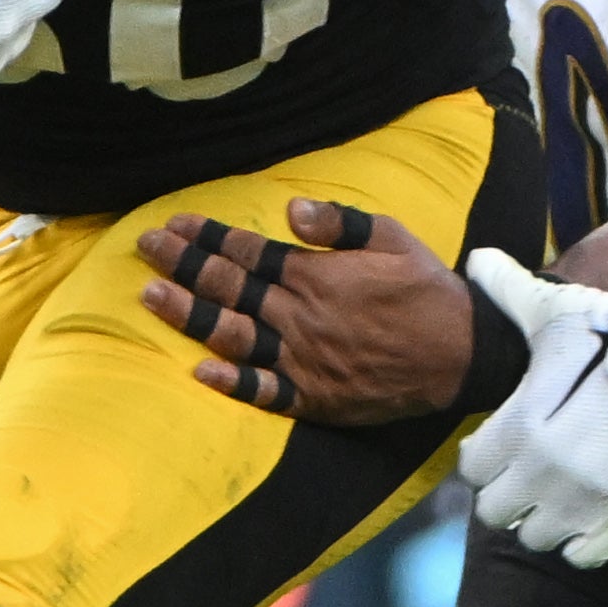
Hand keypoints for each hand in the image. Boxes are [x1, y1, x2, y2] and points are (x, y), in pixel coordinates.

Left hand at [138, 200, 479, 423]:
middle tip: (146, 248)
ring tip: (151, 297)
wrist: (461, 355)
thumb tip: (291, 208)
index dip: (207, 237)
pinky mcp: (313, 398)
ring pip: (233, 336)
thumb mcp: (393, 238)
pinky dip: (232, 383)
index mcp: (316, 276)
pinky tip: (200, 372)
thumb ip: (340, 222)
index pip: (247, 253)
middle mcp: (300, 317)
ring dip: (189, 316)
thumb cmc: (426, 290)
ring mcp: (303, 361)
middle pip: (229, 288)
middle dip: (182, 265)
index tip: (174, 224)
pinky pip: (264, 392)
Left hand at [450, 249, 607, 569]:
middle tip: (523, 469)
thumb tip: (477, 261)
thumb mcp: (562, 312)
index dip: (482, 455)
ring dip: (540, 518)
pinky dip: (580, 541)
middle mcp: (551, 476)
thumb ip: (512, 295)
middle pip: (495, 511)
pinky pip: (586, 553)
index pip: (473, 469)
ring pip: (537, 538)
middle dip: (504, 491)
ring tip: (555, 493)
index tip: (498, 443)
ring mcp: (591, 501)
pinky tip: (587, 514)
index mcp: (524, 431)